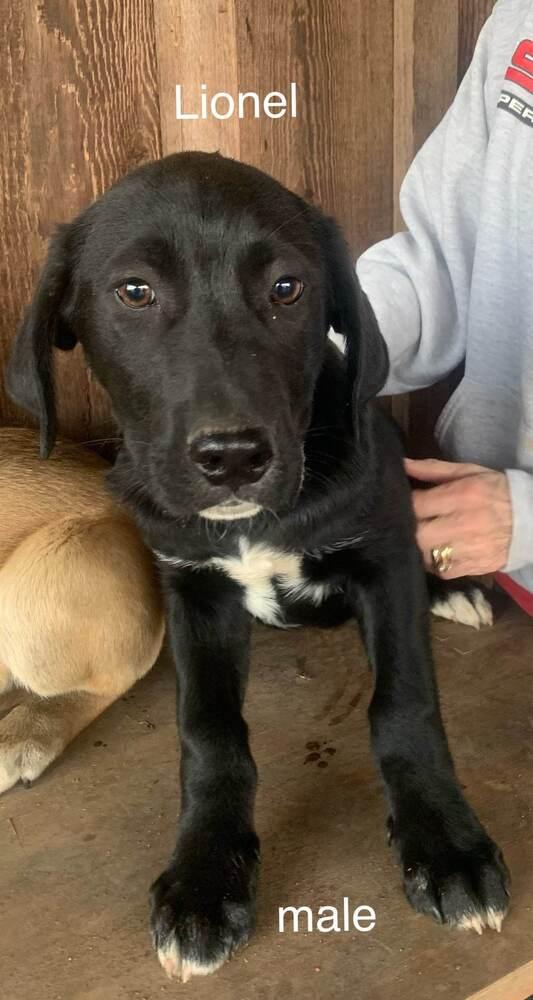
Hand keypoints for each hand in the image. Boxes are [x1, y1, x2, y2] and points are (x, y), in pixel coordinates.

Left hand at [405, 458, 512, 577]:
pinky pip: (441, 570)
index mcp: (462, 496)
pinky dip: (434, 562)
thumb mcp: (470, 472)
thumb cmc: (497, 491)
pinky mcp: (472, 568)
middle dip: (409, 528)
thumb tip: (403, 464)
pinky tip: (437, 551)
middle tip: (411, 523)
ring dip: (419, 546)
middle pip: (418, 534)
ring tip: (423, 537)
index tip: (404, 502)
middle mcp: (463, 524)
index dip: (405, 504)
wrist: (532, 520)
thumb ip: (434, 469)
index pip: (417, 505)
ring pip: (425, 555)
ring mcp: (468, 549)